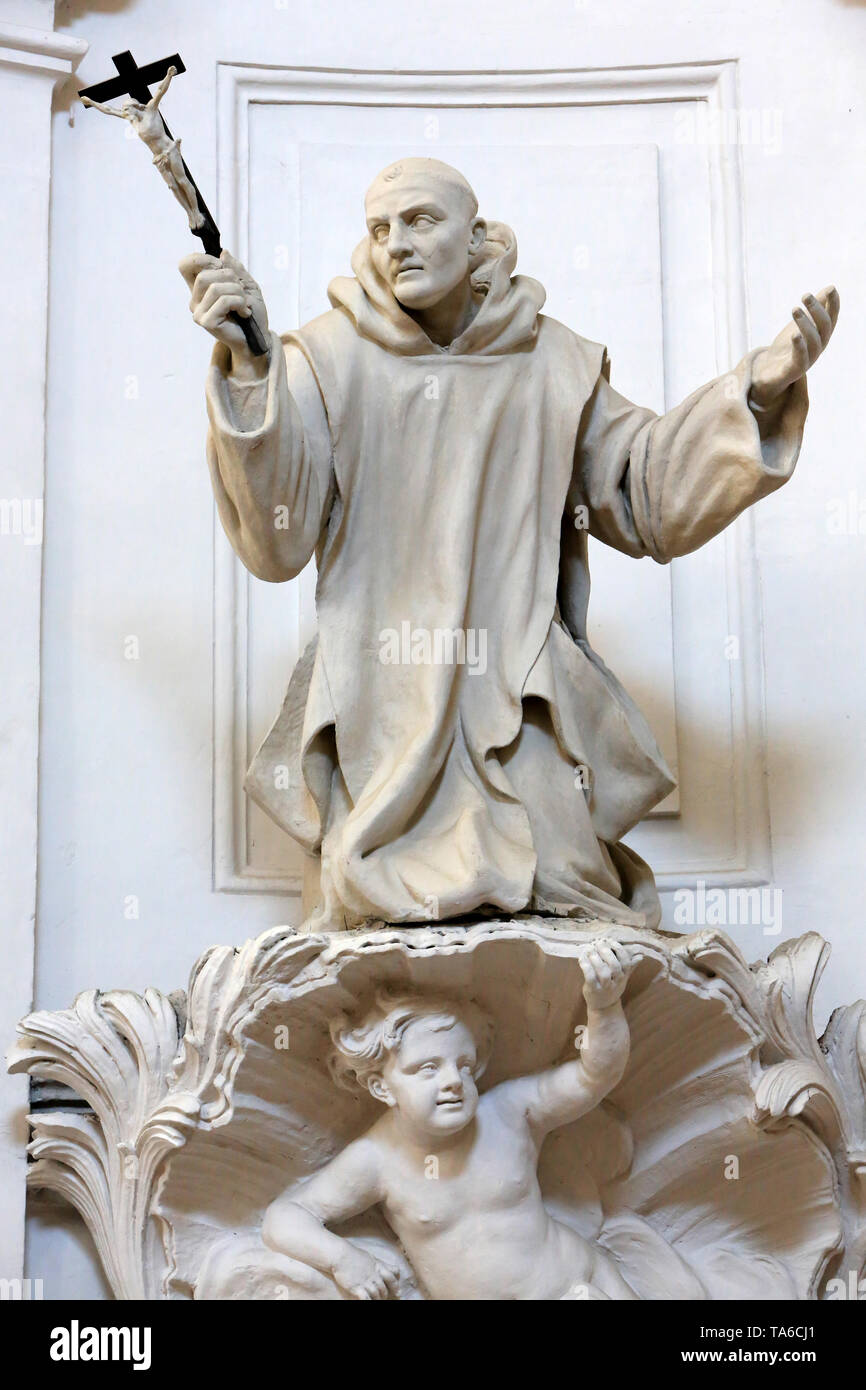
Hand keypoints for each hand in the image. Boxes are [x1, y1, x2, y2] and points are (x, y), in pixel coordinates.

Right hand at [178, 249, 269, 374]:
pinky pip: (223, 301)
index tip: (220, 265)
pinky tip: (244, 313)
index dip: (201, 259)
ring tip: (245, 304)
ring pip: (215, 287)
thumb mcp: (246, 285)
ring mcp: (198, 313)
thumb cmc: (251, 312)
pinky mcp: (206, 322)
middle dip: (229, 277)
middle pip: (204, 275)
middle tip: (241, 291)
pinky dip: (239, 302)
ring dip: (237, 292)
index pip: (185, 265)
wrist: (258, 339)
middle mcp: (195, 300)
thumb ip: (235, 269)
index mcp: (200, 289)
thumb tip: (223, 253)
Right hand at [332, 1244, 400, 1300]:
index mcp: (378, 1266)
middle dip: (385, 1295)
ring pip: (377, 1295)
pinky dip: (369, 1302)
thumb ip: (377, 1264)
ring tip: (377, 1301)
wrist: (341, 1256)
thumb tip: (382, 1267)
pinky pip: (367, 1299)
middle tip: (385, 1299)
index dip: (396, 1284)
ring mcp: (366, 1282)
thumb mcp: (369, 1257)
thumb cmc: (353, 1255)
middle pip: (384, 1288)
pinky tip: (369, 1302)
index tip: (398, 1292)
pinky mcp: (357, 1288)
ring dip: (378, 1300)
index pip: (393, 1275)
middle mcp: (375, 1274)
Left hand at [579, 939, 638, 1011]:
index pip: (626, 961)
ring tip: (589, 948)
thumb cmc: (612, 987)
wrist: (604, 1007)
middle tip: (598, 942)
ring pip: (603, 972)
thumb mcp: (622, 977)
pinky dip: (586, 967)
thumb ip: (630, 966)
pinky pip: (590, 977)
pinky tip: (582, 958)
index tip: (610, 940)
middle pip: (614, 965)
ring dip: (596, 958)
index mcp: (624, 975)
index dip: (619, 949)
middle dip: (606, 952)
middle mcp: (616, 981)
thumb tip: (641, 956)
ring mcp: (605, 987)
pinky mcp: (594, 990)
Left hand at [750, 286, 839, 408]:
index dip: (833, 304)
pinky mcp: (792, 371)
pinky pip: (800, 360)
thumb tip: (830, 288)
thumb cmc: (787, 348)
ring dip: (805, 324)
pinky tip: (794, 334)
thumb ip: (815, 308)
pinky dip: (799, 346)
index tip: (831, 288)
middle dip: (816, 310)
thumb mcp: (801, 324)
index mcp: (821, 336)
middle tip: (804, 295)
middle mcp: (818, 348)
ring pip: (813, 342)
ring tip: (795, 308)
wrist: (768, 374)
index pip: (832, 318)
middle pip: (824, 328)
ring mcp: (807, 361)